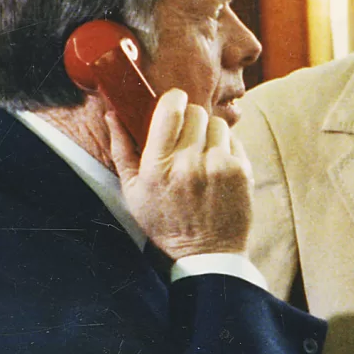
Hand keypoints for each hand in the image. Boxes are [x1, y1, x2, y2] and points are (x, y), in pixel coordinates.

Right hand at [109, 88, 252, 257]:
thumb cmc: (164, 224)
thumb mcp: (133, 191)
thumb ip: (121, 149)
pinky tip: (216, 168)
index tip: (174, 102)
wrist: (205, 254)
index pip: (171, 109)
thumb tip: (112, 114)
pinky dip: (225, 148)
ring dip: (209, 134)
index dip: (174, 99)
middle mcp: (189, 163)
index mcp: (158, 165)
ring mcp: (218, 166)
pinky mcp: (241, 172)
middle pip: (196, 112)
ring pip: (217, 124)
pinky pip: (234, 141)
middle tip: (186, 137)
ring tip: (201, 155)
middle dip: (190, 119)